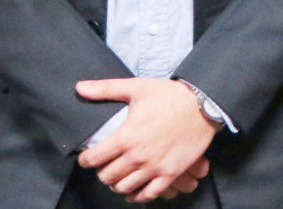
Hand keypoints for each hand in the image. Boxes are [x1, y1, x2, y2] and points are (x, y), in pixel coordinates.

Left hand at [76, 78, 218, 201]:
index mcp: (126, 137)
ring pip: (124, 187)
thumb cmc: (170, 95)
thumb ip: (105, 89)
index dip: (86, 160)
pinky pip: (149, 194)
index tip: (88, 157)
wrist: (203, 103)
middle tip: (105, 166)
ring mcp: (154, 167)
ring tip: (119, 177)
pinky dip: (138, 195)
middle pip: (107, 177)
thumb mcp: (136, 88)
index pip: (94, 159)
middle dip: (102, 172)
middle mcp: (137, 156)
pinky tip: (135, 190)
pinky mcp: (170, 173)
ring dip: (118, 184)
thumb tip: (79, 87)